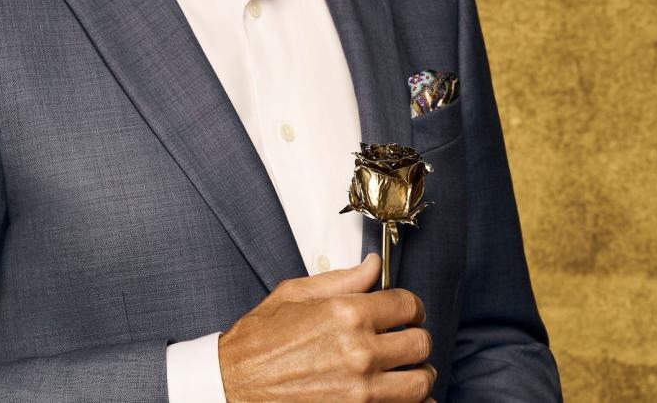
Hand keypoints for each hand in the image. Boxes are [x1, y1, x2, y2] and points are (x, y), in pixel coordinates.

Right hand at [217, 253, 435, 402]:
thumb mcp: (296, 294)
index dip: (410, 306)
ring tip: (406, 368)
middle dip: (416, 336)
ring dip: (419, 372)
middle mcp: (360, 353)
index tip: (406, 311)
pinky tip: (399, 394)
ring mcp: (362, 391)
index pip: (408, 305)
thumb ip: (342, 279)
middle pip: (420, 343)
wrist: (235, 384)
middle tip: (405, 337)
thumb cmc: (260, 340)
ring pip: (421, 382)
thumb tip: (373, 265)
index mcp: (346, 314)